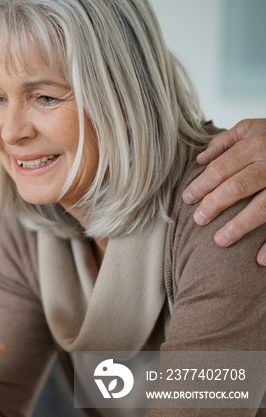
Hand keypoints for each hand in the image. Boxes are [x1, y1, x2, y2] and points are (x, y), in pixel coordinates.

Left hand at [182, 119, 265, 264]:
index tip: (187, 198)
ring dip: (241, 225)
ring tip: (220, 240)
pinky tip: (259, 259)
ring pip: (263, 206)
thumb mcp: (253, 128)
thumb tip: (200, 158)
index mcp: (257, 144)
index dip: (202, 184)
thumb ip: (225, 141)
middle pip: (239, 186)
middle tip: (199, 219)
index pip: (222, 168)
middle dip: (215, 204)